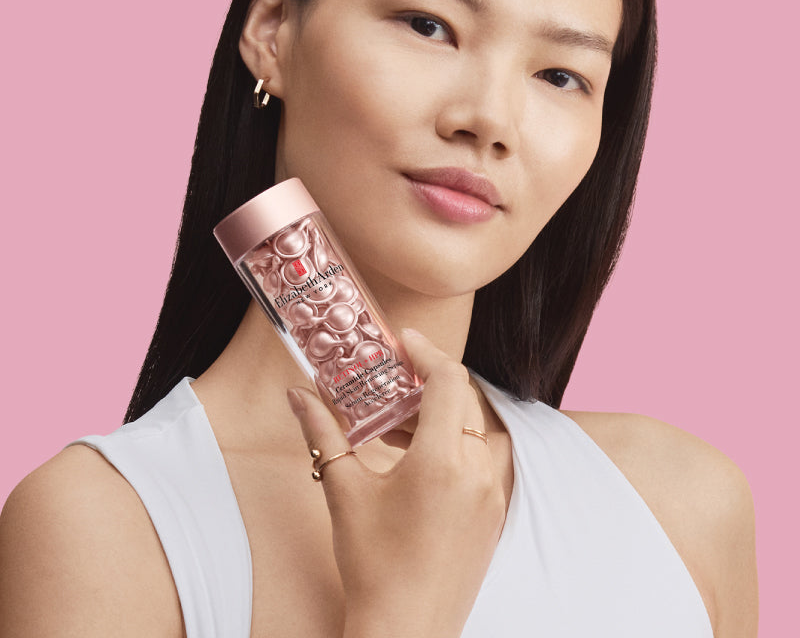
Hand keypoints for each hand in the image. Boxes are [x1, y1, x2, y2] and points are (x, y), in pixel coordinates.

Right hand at [287, 328, 505, 637]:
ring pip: (474, 430)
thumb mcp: (343, 492)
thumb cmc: (373, 565)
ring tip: (397, 424)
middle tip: (394, 379)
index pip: (448, 381)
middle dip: (429, 382)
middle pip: (463, 400)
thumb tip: (296, 395)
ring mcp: (493, 494)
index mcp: (442, 460)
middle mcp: (477, 471)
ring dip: (441, 415)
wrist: (407, 634)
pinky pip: (481, 460)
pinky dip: (454, 445)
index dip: (426, 352)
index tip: (403, 342)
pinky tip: (417, 460)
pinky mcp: (495, 514)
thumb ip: (322, 433)